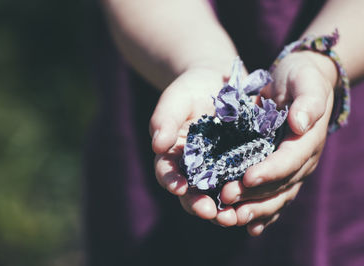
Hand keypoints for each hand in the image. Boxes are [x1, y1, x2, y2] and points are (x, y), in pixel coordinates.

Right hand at [151, 66, 246, 225]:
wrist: (220, 82)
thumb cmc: (191, 90)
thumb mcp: (176, 100)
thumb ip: (165, 120)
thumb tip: (157, 144)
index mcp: (174, 157)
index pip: (168, 174)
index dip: (171, 182)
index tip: (180, 188)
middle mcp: (195, 170)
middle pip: (193, 194)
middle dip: (200, 206)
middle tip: (210, 212)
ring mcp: (219, 172)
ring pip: (220, 198)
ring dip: (226, 211)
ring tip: (234, 217)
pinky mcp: (242, 169)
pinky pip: (245, 189)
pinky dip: (249, 201)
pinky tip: (258, 207)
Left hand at [219, 51, 337, 234]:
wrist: (300, 82)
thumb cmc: (300, 77)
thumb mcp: (305, 80)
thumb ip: (308, 101)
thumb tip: (300, 124)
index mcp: (307, 140)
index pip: (289, 161)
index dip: (269, 172)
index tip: (247, 178)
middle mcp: (301, 160)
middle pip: (280, 185)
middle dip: (253, 195)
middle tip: (226, 200)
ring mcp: (292, 169)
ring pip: (276, 196)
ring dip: (253, 209)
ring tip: (229, 218)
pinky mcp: (279, 171)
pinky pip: (273, 196)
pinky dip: (262, 212)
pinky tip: (247, 225)